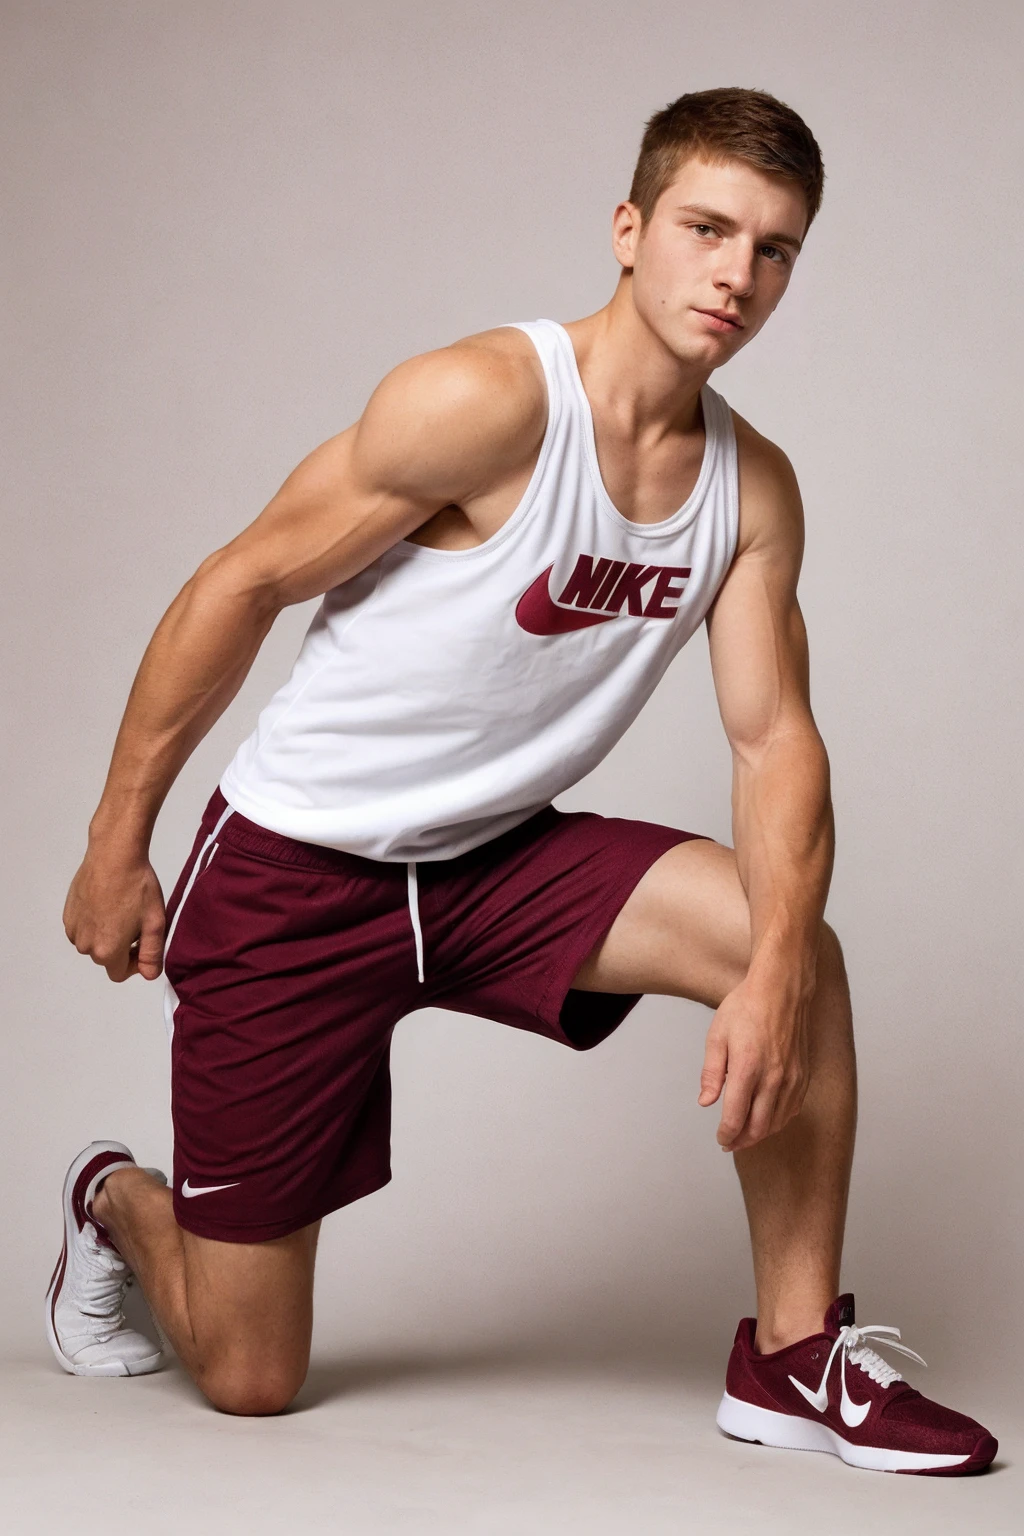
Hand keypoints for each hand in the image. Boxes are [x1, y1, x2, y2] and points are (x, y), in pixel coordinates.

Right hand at [63, 845, 165, 982]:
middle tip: (135, 922)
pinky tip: (107, 903)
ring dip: (106, 934)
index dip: (134, 963)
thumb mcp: (155, 923)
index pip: (119, 974)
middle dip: (121, 947)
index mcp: (107, 951)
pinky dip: (94, 922)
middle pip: (105, 958)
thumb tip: (150, 974)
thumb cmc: (137, 887)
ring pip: (93, 943)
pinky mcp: (68, 914)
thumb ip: (152, 955)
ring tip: (121, 910)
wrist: (114, 856)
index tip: (142, 943)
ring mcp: (73, 929)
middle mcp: (85, 945)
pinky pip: (82, 928)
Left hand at [697, 976, 810, 1151]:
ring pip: (777, 1121)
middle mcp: (773, 1078)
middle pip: (759, 1127)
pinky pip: (792, 1109)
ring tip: (745, 1134)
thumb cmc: (746, 1007)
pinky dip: (779, 1120)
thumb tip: (706, 1101)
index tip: (720, 1139)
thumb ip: (712, 1073)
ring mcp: (791, 1078)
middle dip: (742, 1141)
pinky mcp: (803, 1075)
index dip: (726, 1134)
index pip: (736, 1117)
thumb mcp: (716, 1036)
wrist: (780, 989)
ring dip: (760, 1133)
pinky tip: (768, 1119)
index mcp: (747, 1068)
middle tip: (730, 1143)